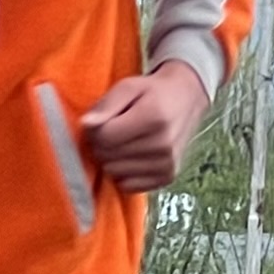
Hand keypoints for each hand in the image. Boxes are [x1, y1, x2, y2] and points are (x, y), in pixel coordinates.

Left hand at [76, 61, 209, 193]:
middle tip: (113, 130)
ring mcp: (167, 164)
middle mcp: (163, 144)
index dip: (94, 130)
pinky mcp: (168, 177)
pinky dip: (124, 173)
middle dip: (102, 144)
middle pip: (107, 156)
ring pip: (114, 172)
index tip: (102, 121)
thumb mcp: (128, 87)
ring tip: (123, 142)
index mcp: (153, 118)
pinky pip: (128, 186)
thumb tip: (86, 124)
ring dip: (112, 159)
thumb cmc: (153, 92)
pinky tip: (131, 157)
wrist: (187, 100)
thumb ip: (106, 105)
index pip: (104, 137)